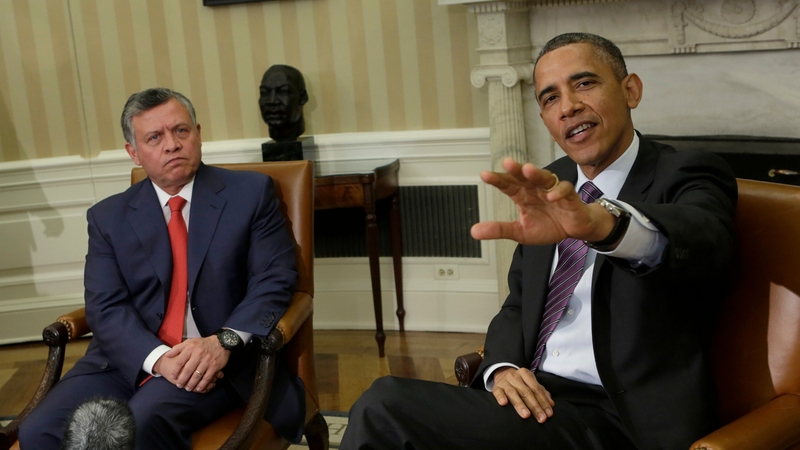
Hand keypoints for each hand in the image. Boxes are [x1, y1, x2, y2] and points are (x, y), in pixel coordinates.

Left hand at [153, 336, 228, 392]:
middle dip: (182, 380)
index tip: (173, 376)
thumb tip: (167, 355)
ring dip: (191, 384)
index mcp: (191, 348)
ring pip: (197, 375)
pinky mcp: (214, 366)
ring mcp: (207, 360)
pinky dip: (202, 384)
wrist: (222, 342)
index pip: (180, 361)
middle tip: (179, 385)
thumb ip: (178, 348)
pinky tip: (199, 388)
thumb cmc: (203, 344)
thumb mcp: (190, 342)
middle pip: (187, 370)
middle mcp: (198, 354)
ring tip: (188, 389)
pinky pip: (207, 377)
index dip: (175, 371)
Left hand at [471, 158, 614, 244]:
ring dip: (537, 174)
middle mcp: (535, 189)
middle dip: (516, 170)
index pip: (507, 185)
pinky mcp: (569, 196)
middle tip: (507, 163)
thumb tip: (473, 232)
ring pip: (544, 178)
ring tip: (528, 170)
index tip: (484, 175)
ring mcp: (552, 190)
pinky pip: (564, 190)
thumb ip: (499, 229)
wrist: (574, 230)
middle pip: (524, 176)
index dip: (497, 180)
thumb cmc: (547, 226)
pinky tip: (552, 196)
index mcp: (522, 195)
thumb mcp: (520, 232)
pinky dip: (559, 192)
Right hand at [492, 367, 554, 421]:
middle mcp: (515, 376)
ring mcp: (504, 381)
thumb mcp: (531, 384)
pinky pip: (497, 392)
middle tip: (541, 418)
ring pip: (513, 393)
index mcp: (526, 374)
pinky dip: (500, 397)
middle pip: (526, 392)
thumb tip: (551, 404)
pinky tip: (503, 403)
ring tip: (526, 415)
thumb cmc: (520, 383)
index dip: (543, 402)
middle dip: (535, 406)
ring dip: (520, 404)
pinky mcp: (496, 387)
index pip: (536, 389)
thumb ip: (541, 393)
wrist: (502, 374)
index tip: (548, 414)